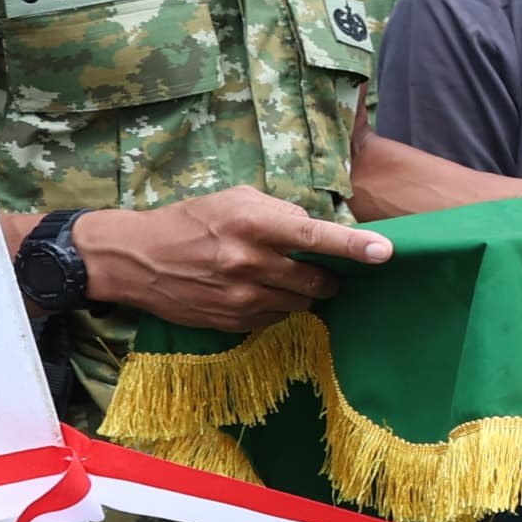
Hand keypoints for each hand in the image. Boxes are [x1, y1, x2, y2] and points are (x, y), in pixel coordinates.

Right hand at [68, 188, 393, 328]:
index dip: (354, 246)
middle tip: (319, 267)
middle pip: (317, 279)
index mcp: (253, 224)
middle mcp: (250, 263)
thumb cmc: (192, 220)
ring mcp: (241, 296)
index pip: (316, 236)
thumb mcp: (235, 200)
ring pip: (301, 302)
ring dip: (301, 291)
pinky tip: (255, 291)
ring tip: (277, 276)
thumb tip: (318, 229)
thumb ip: (280, 213)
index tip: (386, 252)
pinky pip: (276, 318)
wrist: (136, 259)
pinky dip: (276, 306)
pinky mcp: (233, 321)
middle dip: (328, 275)